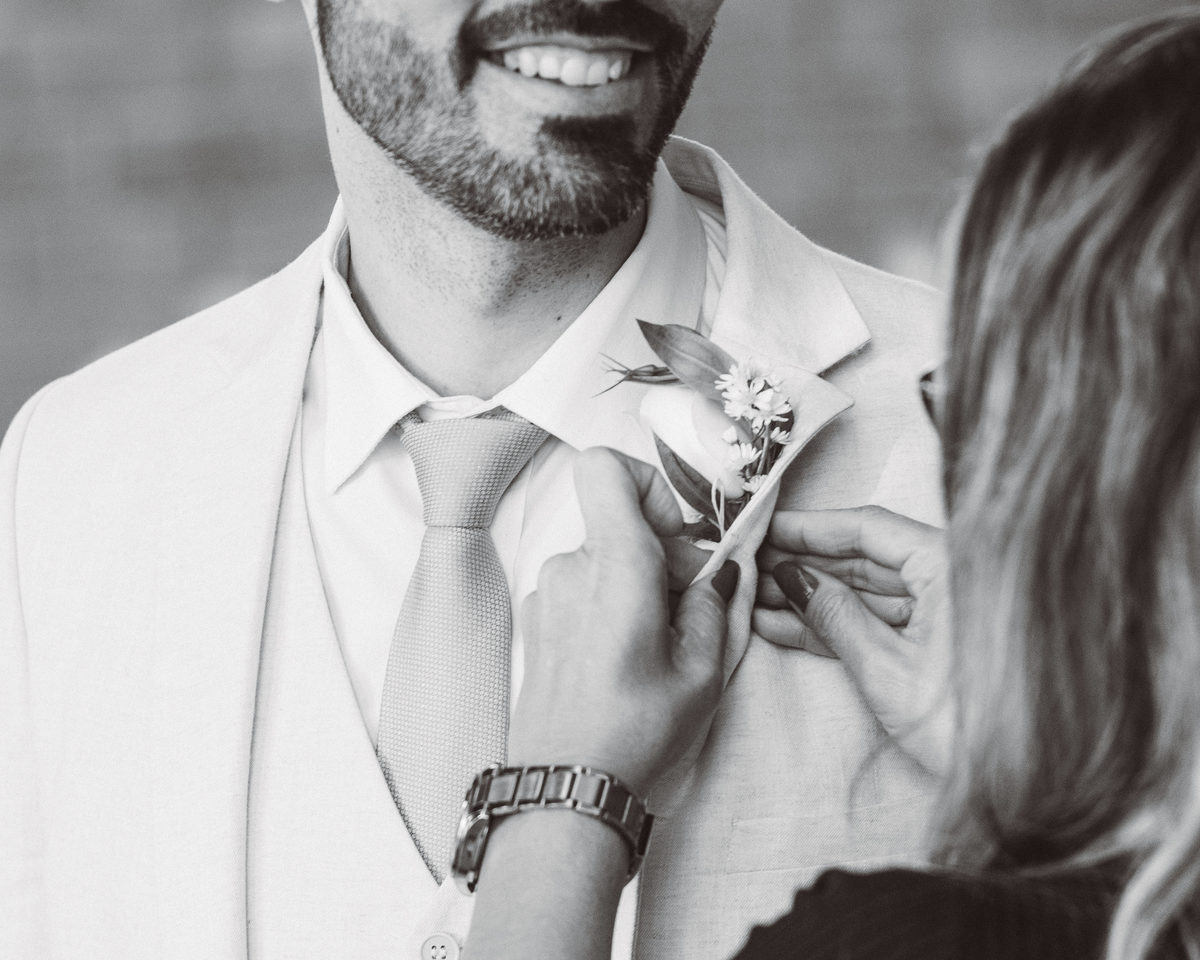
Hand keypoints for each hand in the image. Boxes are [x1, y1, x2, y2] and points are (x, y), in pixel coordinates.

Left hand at [510, 448, 737, 797]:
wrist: (565, 787)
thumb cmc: (633, 732)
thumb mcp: (703, 669)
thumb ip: (717, 603)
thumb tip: (721, 570)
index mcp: (613, 564)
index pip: (606, 467)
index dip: (648, 483)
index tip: (677, 533)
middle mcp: (571, 567)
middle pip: (617, 522)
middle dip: (660, 553)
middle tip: (690, 608)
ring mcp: (546, 594)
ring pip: (601, 559)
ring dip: (635, 585)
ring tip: (659, 645)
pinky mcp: (537, 622)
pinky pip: (580, 589)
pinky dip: (608, 607)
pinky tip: (626, 659)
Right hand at [754, 506, 952, 775]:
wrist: (1023, 787)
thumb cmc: (967, 729)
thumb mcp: (885, 669)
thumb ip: (835, 615)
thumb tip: (792, 577)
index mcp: (951, 565)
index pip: (869, 528)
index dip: (810, 528)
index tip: (766, 529)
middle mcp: (953, 578)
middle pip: (867, 556)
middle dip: (805, 564)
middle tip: (751, 567)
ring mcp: (945, 612)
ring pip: (869, 591)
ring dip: (812, 597)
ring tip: (756, 600)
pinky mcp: (938, 644)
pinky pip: (880, 621)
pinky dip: (836, 625)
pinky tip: (786, 625)